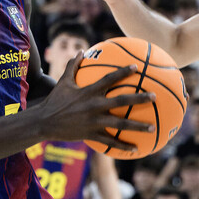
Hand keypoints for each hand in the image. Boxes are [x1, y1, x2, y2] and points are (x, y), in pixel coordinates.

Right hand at [38, 52, 154, 151]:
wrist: (44, 122)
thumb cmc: (55, 100)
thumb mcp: (63, 81)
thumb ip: (73, 65)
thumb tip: (80, 50)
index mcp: (89, 91)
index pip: (110, 79)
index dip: (123, 72)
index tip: (137, 67)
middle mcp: (95, 105)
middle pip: (122, 100)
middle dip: (139, 98)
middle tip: (154, 96)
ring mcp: (94, 121)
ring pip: (120, 124)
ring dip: (138, 125)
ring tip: (153, 126)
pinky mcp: (91, 134)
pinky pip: (110, 141)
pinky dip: (123, 146)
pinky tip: (136, 148)